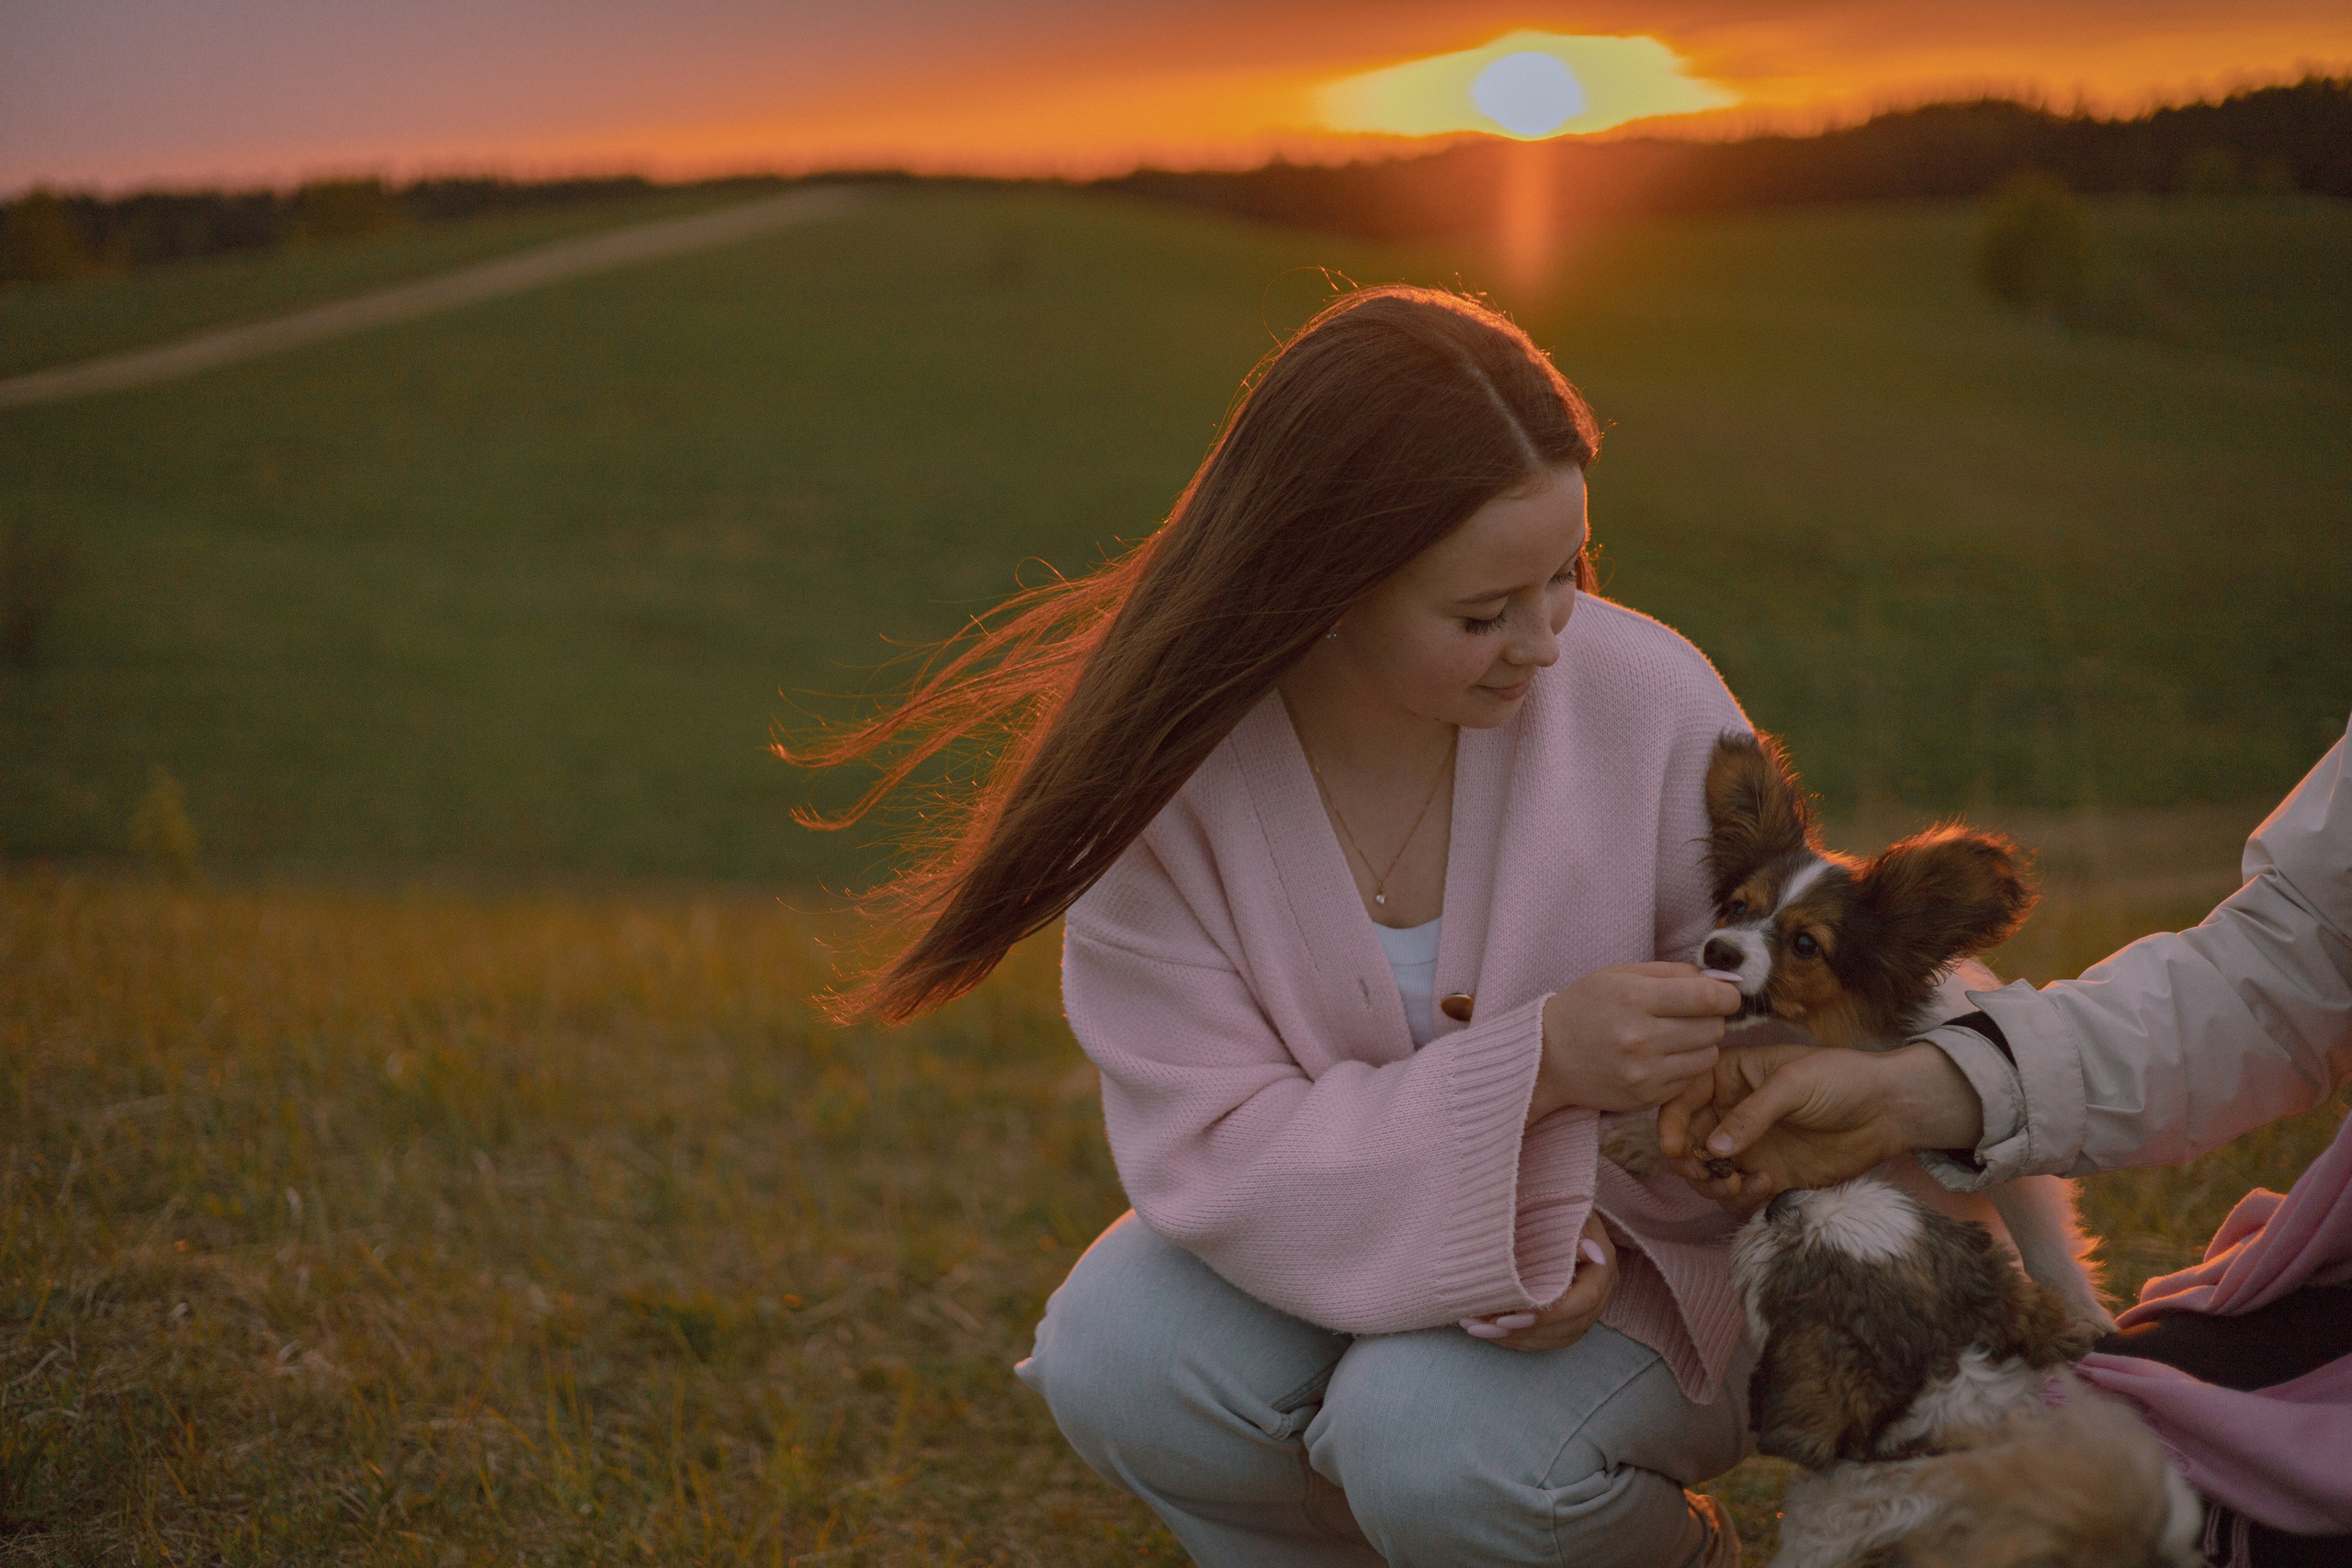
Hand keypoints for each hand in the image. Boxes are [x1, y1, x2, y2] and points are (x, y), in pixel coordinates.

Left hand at [1460, 1211, 1615, 1350]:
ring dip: (1514, 1339)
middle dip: (1521, 1332)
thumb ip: (1573, 1229)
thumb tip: (1589, 1251)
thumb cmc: (1558, 1205)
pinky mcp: (1572, 1316)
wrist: (1559, 1207)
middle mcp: (1601, 1292)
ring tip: (1476, 1328)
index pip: (1582, 1303)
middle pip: (1567, 1327)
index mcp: (1603, 1267)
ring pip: (1555, 1338)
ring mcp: (1589, 1308)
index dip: (1545, 1315)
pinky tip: (1489, 1332)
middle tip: (1481, 1326)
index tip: (1506, 1319)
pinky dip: (1518, 1339)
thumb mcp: (1565, 1211)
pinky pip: (1549, 1339)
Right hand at [1530, 963, 1741, 1121]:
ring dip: (1701, 1044)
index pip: (1707, 997)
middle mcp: (1640, 1038)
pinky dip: (1685, 1067)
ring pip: (1708, 1056)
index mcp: (1634, 998)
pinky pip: (1690, 1079)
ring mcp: (1644, 1073)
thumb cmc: (1585, 1007)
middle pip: (1713, 1027)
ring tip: (1676, 1037)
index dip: (1727, 995)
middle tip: (1693, 1015)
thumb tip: (1720, 980)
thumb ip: (1671, 972)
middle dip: (1712, 1018)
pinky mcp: (1646, 1097)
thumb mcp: (1619, 975)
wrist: (1547, 1057)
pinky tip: (1662, 1057)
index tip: (1726, 995)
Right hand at [1658, 1043, 1984, 1207]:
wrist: (1888, 1110)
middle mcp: (1730, 1112)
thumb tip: (1712, 1149)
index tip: (1673, 1149)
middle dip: (1688, 1162)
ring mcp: (1748, 1146)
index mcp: (1728, 1077)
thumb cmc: (1840, 1079)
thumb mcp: (1792, 1084)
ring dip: (1712, 1184)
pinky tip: (1767, 1185)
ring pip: (1706, 1173)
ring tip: (1737, 1182)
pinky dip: (1741, 1196)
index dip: (1670, 1124)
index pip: (1682, 1099)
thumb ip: (1750, 1115)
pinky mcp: (1767, 1173)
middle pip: (1686, 1142)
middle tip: (1706, 1172)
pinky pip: (1736, 1193)